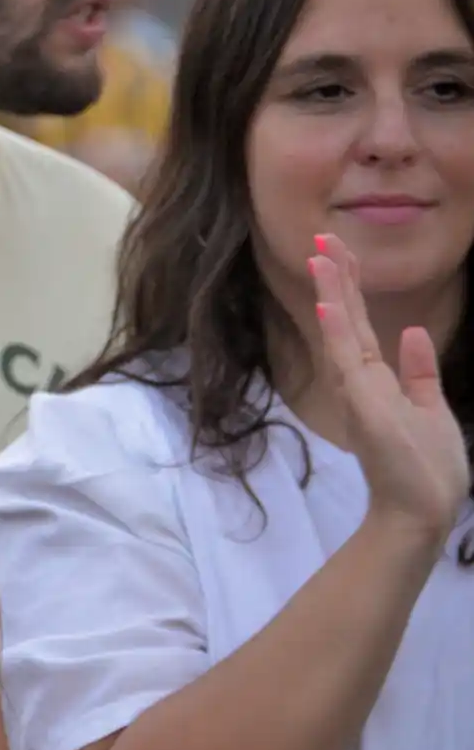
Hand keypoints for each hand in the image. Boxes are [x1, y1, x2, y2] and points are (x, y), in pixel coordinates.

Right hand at [311, 233, 469, 547]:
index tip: (338, 251)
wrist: (421, 512)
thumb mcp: (430, 409)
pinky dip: (337, 331)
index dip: (350, 286)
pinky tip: (329, 305)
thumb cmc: (426, 469)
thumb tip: (413, 332)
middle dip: (336, 277)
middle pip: (346, 318)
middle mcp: (359, 381)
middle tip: (321, 237)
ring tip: (320, 256)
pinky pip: (346, 361)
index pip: (359, 323)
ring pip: (342, 331)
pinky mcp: (363, 404)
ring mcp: (358, 391)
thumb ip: (419, 372)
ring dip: (332, 292)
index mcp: (375, 380)